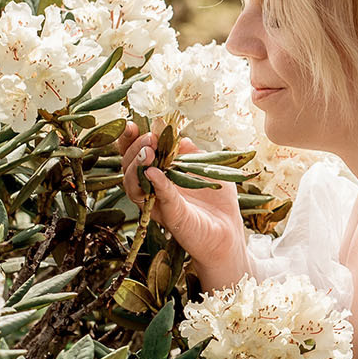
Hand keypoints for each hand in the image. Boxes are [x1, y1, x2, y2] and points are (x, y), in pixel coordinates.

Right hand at [117, 118, 247, 285]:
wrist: (229, 232)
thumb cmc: (218, 202)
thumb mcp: (207, 168)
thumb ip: (192, 153)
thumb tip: (180, 138)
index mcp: (159, 175)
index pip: (136, 155)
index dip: (129, 141)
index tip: (131, 126)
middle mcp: (152, 190)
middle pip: (128, 168)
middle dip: (134, 149)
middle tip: (149, 138)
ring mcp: (158, 205)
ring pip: (133, 185)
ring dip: (137, 165)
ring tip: (148, 151)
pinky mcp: (171, 216)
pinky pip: (159, 198)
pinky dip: (156, 183)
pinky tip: (155, 171)